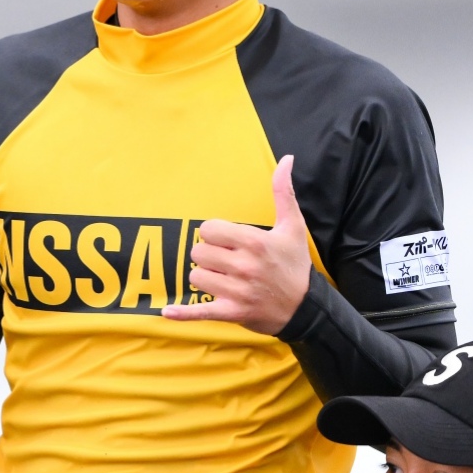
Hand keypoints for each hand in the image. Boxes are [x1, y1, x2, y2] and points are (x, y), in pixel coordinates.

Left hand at [162, 156, 311, 335]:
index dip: (214, 234)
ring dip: (205, 277)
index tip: (227, 241)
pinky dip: (183, 312)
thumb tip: (286, 159)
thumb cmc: (296, 264)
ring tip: (223, 279)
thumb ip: (283, 192)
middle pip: (198, 252)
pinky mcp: (232, 312)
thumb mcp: (293, 226)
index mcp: (254, 242)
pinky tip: (166, 311)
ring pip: (196, 277)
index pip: (208, 229)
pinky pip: (200, 311)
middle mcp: (244, 266)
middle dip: (209, 255)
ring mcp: (236, 291)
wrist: (306, 307)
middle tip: (225, 260)